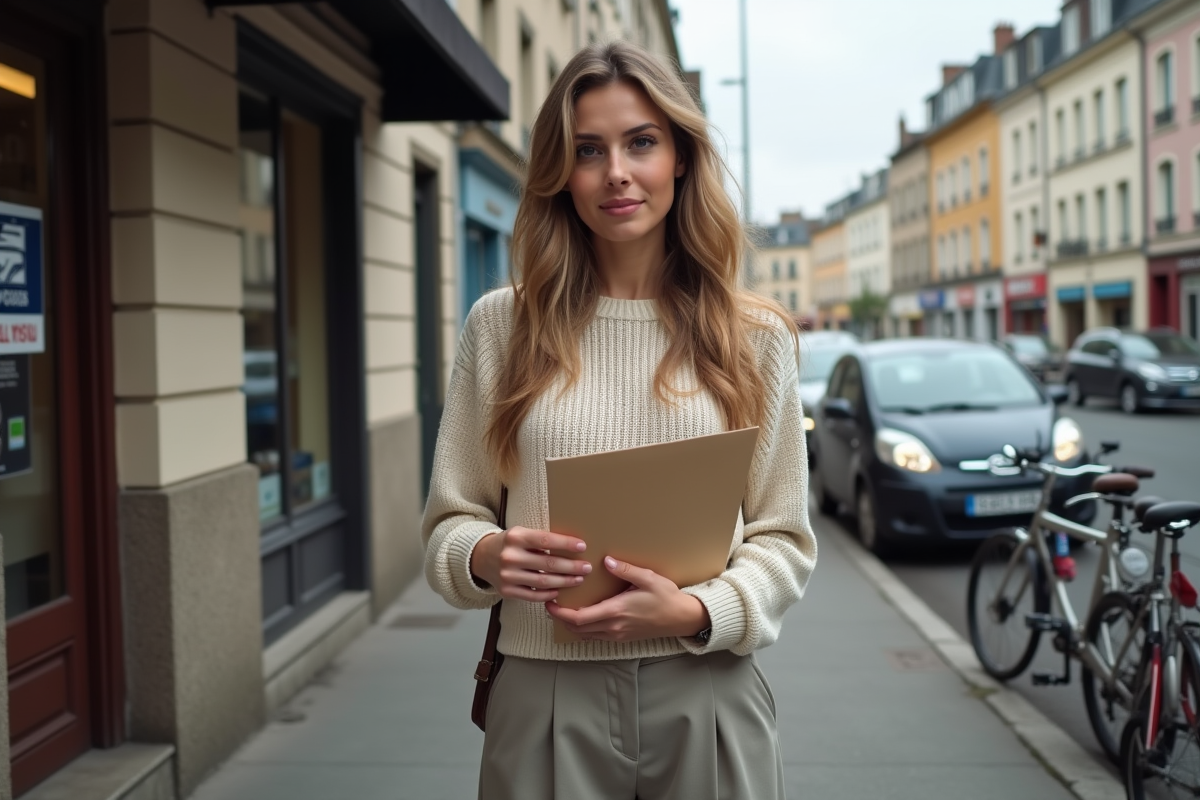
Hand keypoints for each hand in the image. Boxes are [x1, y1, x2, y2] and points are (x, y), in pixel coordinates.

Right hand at [470, 527, 591, 601]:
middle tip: (586, 567)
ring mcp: (507, 575)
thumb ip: (540, 540)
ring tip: (578, 579)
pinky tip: (559, 591)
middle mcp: (510, 556)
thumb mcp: (521, 534)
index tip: (582, 546)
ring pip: (543, 581)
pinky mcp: (506, 591)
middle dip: (571, 566)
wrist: (481, 557)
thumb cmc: (509, 544)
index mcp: (515, 537)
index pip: (545, 540)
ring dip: (564, 581)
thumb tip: (572, 547)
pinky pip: (532, 595)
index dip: (565, 544)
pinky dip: (548, 594)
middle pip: (548, 563)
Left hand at [545, 556, 710, 642]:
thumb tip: (605, 561)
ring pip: (585, 635)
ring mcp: (617, 635)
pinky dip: (584, 628)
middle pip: (577, 629)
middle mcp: (613, 627)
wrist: (681, 618)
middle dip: (561, 618)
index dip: (560, 613)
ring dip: (571, 624)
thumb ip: (625, 569)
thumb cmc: (666, 597)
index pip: (579, 618)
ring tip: (564, 608)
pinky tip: (584, 615)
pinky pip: (595, 637)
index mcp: (615, 611)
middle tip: (551, 603)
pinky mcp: (621, 638)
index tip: (550, 602)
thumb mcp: (647, 578)